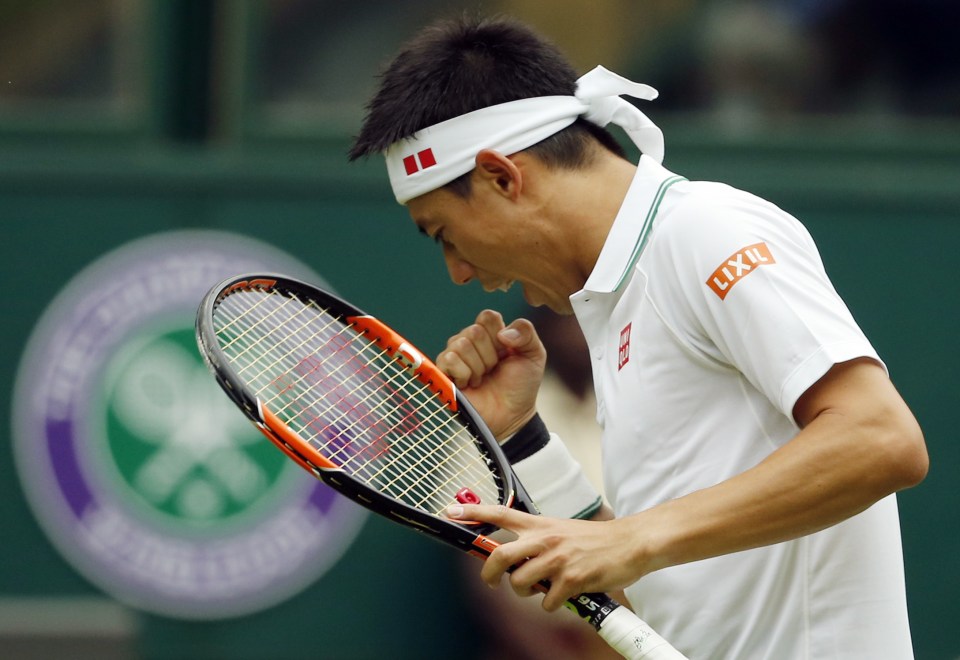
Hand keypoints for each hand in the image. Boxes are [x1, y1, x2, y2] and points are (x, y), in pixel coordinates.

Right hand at [436, 310, 544, 439]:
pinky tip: (470, 384)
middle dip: (490, 355)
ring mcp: (455, 356)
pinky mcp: (443, 372)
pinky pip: (449, 359)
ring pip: (461, 344)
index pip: (487, 316)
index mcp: (490, 333)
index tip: (508, 353)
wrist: (511, 416)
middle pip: (474, 331)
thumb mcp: (534, 355)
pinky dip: (464, 373)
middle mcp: (470, 341)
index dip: (500, 335)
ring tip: (482, 379)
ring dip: (478, 367)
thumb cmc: (520, 386)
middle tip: (494, 370)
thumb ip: (526, 332)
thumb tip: (502, 333)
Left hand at [447, 503, 646, 611]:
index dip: (473, 513)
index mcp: (540, 524)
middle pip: (499, 556)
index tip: (451, 512)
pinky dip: (554, 605)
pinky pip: (547, 602)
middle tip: (494, 581)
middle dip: (490, 574)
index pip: (500, 512)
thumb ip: (536, 540)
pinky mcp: (571, 580)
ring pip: (520, 583)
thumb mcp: (561, 530)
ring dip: (527, 593)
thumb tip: (511, 558)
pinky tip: (566, 595)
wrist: (629, 544)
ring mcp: (557, 559)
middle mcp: (544, 539)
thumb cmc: (595, 541)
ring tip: (543, 588)